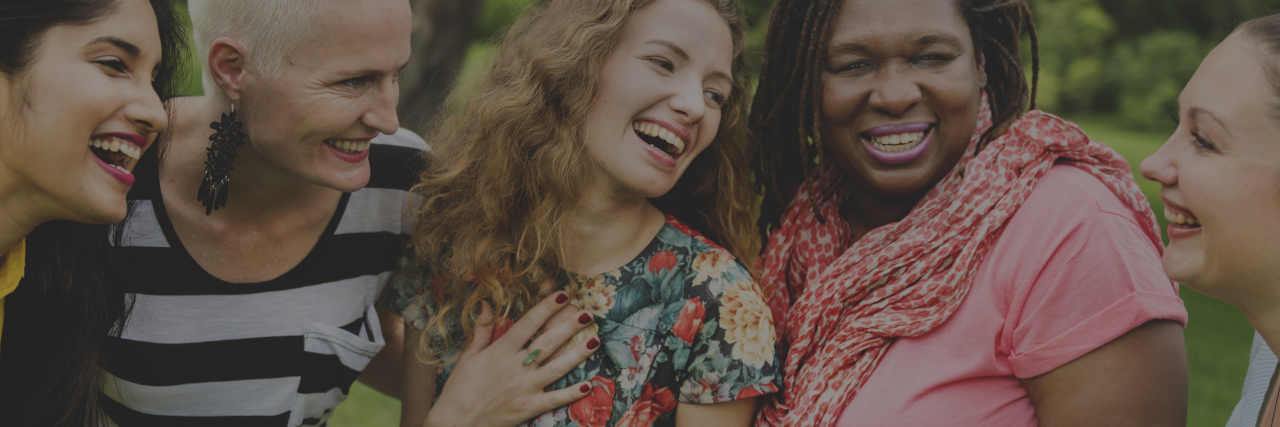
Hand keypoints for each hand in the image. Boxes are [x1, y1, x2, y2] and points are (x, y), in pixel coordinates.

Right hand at [423, 292, 600, 426]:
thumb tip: (485, 303)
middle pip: (548, 342)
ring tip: (595, 341)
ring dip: (577, 354)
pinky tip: (587, 385)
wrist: (454, 422)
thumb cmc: (459, 388)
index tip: (562, 294)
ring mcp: (524, 388)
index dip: (546, 307)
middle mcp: (516, 367)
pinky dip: (571, 394)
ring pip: (557, 368)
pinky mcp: (528, 407)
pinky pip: (555, 399)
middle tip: (587, 313)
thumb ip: (482, 329)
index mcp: (501, 351)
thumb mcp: (468, 356)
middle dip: (569, 326)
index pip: (528, 324)